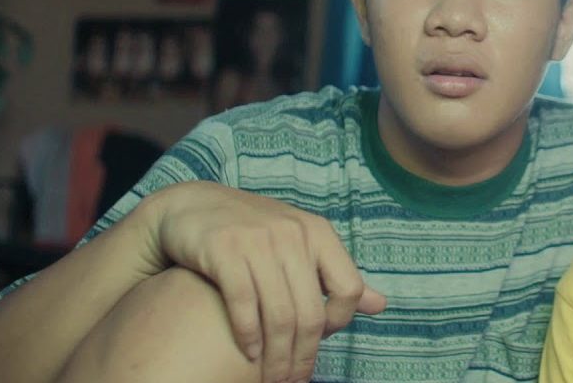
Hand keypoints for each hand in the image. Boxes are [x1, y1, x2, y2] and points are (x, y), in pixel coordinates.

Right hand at [138, 180, 386, 382]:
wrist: (191, 207)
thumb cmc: (251, 234)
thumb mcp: (300, 245)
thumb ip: (336, 276)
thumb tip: (381, 305)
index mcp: (318, 232)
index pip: (349, 289)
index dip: (339, 323)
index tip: (319, 341)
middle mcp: (293, 233)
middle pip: (311, 311)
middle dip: (303, 355)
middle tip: (292, 380)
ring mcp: (258, 240)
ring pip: (279, 314)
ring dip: (277, 356)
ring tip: (271, 378)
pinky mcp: (223, 249)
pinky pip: (244, 304)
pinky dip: (248, 336)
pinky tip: (249, 354)